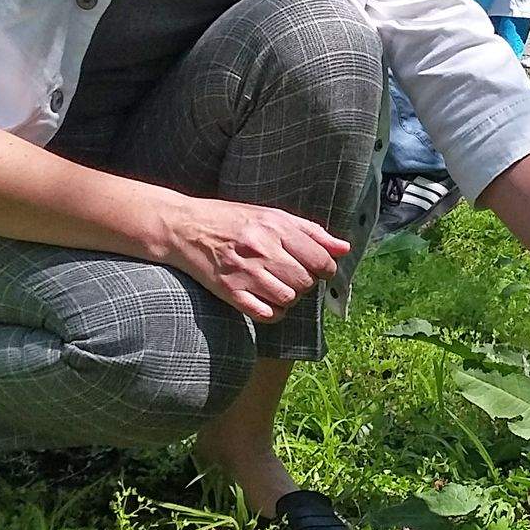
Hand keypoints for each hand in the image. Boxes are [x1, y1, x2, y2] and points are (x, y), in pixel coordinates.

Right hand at [159, 196, 348, 321]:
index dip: (327, 268)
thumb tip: (344, 249)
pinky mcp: (230, 292)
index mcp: (275, 227)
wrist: (184, 227)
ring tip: (280, 286)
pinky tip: (268, 299)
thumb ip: (311, 232)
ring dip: (290, 297)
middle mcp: (261, 249)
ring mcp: (245, 272)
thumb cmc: (232, 220)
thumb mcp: (272, 215)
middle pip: (306, 281)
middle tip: (295, 275)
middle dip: (306, 282)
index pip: (320, 259)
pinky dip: (274, 312)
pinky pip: (267, 314)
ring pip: (289, 299)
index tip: (321, 269)